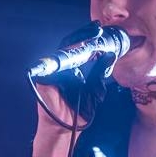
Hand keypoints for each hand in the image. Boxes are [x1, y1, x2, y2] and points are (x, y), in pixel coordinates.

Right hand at [31, 23, 112, 156]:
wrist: (67, 127)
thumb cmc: (80, 112)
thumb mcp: (95, 90)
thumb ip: (100, 73)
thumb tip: (110, 56)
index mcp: (72, 69)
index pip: (79, 49)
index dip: (88, 38)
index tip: (101, 31)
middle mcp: (61, 67)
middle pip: (71, 45)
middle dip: (84, 34)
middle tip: (97, 28)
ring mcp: (52, 71)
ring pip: (64, 50)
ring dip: (78, 41)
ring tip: (93, 35)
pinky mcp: (45, 76)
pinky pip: (56, 62)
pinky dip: (67, 55)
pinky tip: (79, 49)